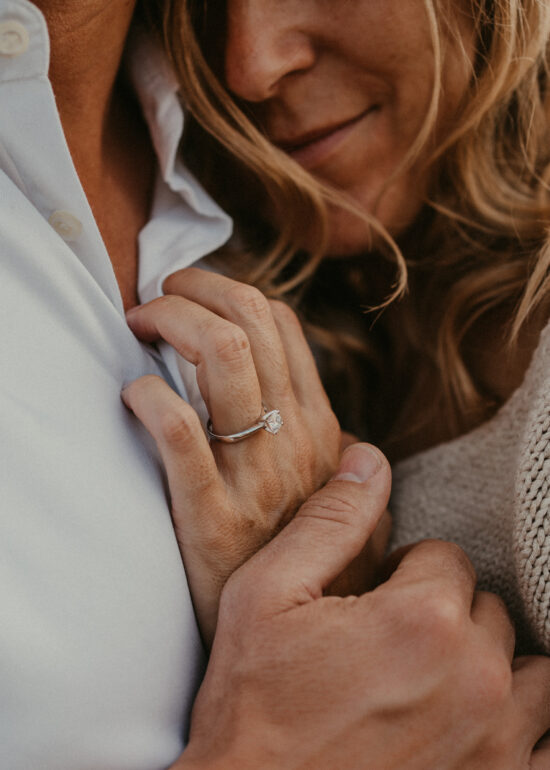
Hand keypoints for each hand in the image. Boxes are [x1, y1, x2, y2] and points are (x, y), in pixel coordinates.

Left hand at [122, 268, 340, 642]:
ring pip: (221, 356)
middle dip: (196, 288)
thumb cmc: (300, 557)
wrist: (294, 641)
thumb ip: (323, 445)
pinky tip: (134, 395)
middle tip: (160, 295)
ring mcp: (255, 476)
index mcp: (319, 428)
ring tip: (143, 324)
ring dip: (174, 320)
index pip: (281, 325)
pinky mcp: (211, 516)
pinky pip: (179, 432)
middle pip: (249, 323)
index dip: (231, 291)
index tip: (194, 294)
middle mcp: (295, 441)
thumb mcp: (332, 494)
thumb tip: (323, 407)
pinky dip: (150, 398)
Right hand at [172, 445, 549, 769]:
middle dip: (447, 615)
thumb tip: (369, 460)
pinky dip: (529, 729)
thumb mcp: (268, 594)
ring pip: (532, 673)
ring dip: (490, 668)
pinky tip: (482, 726)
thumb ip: (331, 520)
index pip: (448, 558)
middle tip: (395, 643)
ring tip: (436, 682)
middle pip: (489, 611)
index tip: (375, 602)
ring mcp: (497, 745)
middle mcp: (475, 680)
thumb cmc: (253, 704)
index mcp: (421, 619)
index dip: (406, 572)